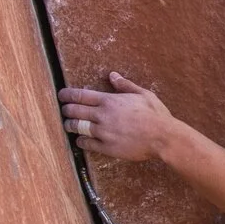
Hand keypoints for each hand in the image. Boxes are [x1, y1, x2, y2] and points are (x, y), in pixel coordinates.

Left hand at [59, 73, 176, 162]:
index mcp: (109, 101)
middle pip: (74, 111)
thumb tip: (113, 76)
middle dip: (66, 110)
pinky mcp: (107, 147)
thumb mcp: (143, 94)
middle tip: (64, 110)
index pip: (80, 95)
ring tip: (68, 125)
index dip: (67, 95)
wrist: (162, 137)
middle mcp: (102, 116)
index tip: (61, 96)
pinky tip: (81, 140)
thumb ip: (125, 85)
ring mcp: (103, 132)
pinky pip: (87, 143)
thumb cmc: (155, 115)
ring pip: (77, 128)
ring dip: (70, 126)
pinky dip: (81, 141)